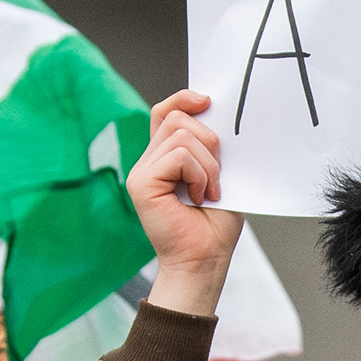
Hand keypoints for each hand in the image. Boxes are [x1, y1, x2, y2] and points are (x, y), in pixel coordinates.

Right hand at [128, 91, 244, 314]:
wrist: (204, 261)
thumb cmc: (214, 226)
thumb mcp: (219, 178)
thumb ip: (210, 149)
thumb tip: (215, 113)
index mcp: (164, 158)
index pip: (165, 112)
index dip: (184, 99)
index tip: (208, 101)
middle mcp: (148, 162)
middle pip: (176, 118)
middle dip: (208, 140)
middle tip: (218, 176)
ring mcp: (141, 172)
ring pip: (180, 136)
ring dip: (207, 164)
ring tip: (210, 191)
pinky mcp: (141, 183)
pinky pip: (178, 156)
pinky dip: (199, 174)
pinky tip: (199, 197)